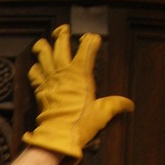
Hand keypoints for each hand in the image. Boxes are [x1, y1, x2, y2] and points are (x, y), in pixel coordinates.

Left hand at [22, 25, 133, 163]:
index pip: (87, 49)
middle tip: (62, 29)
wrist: (58, 135)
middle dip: (62, 36)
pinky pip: (35, 75)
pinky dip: (35, 69)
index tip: (93, 38)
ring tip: (42, 43)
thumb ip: (115, 105)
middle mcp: (64, 73)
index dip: (90, 41)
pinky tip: (36, 67)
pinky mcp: (40, 90)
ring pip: (44, 57)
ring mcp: (50, 80)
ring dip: (43, 49)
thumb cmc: (81, 123)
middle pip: (61, 47)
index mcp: (81, 74)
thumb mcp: (103, 113)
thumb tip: (129, 105)